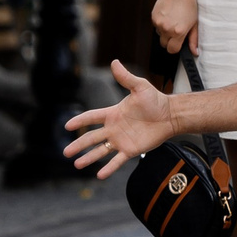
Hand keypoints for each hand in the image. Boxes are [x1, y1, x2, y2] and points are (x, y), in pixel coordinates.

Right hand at [64, 61, 177, 177]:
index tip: (68, 126)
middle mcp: (114, 128)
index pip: (92, 117)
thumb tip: (114, 61)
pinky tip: (99, 175)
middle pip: (92, 138)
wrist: (170, 115)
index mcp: (113, 114)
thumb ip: (125, 78)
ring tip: (76, 165)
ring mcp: (121, 140)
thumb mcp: (139, 86)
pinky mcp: (131, 150)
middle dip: (79, 145)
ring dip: (89, 158)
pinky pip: (117, 161)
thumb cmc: (155, 100)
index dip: (80, 121)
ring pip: (101, 151)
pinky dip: (108, 168)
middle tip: (66, 152)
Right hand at [150, 0, 197, 53]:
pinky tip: (167, 15)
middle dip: (169, 40)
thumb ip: (193, 39)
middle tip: (176, 30)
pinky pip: (156, 26)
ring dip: (165, 31)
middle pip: (164, 44)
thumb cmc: (189, 5)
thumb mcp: (194, 23)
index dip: (175, 47)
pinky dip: (160, 23)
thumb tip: (194, 52)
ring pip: (160, 35)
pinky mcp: (153, 17)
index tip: (178, 42)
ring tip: (172, 20)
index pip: (172, 50)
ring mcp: (159, 23)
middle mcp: (167, 29)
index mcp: (179, 32)